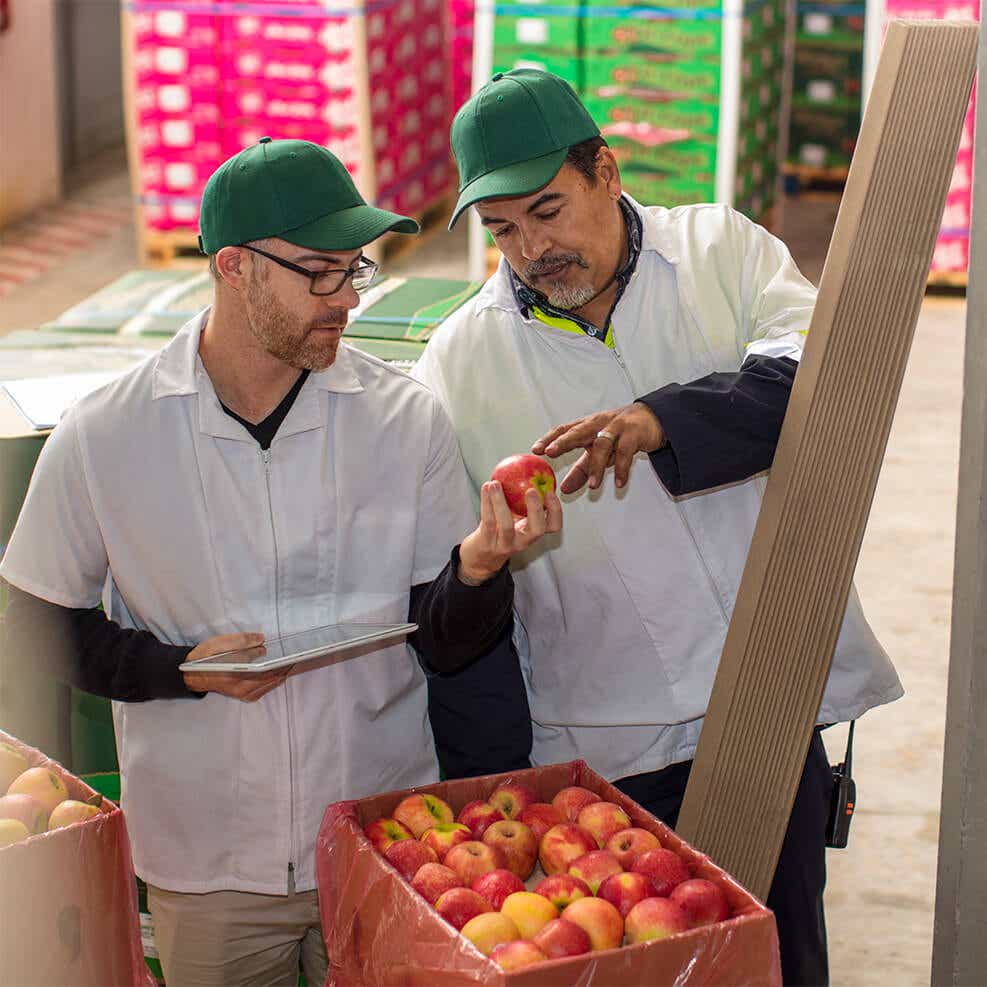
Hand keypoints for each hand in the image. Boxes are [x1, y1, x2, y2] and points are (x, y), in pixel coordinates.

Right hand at [182, 632, 285, 701]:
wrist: (192, 674)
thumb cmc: (204, 657)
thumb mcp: (218, 643)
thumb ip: (240, 641)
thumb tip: (261, 640)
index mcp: (232, 674)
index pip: (262, 670)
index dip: (278, 664)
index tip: (290, 657)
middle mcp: (238, 687)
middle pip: (268, 679)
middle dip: (283, 669)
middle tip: (296, 658)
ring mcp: (241, 693)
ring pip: (267, 686)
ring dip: (280, 675)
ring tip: (291, 664)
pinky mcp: (242, 695)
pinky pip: (263, 690)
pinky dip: (273, 682)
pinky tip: (279, 673)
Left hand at [458, 481, 562, 581]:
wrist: (480, 554)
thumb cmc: (500, 529)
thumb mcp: (516, 516)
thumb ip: (523, 498)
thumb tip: (529, 467)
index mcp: (533, 532)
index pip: (553, 526)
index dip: (556, 511)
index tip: (550, 492)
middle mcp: (523, 541)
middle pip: (538, 529)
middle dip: (536, 509)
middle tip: (531, 490)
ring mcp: (505, 544)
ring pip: (506, 525)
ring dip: (500, 501)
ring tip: (495, 483)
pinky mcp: (488, 543)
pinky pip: (488, 521)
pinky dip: (486, 502)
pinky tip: (486, 487)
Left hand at [532, 403, 664, 493]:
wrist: (652, 419)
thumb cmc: (620, 435)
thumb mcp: (599, 451)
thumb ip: (581, 470)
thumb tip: (563, 489)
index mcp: (586, 426)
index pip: (563, 429)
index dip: (549, 438)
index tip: (535, 449)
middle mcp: (598, 424)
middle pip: (577, 431)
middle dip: (563, 441)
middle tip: (550, 452)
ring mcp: (616, 427)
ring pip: (602, 444)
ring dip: (597, 466)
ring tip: (593, 486)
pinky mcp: (634, 434)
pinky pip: (626, 452)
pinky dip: (622, 469)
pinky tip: (619, 483)